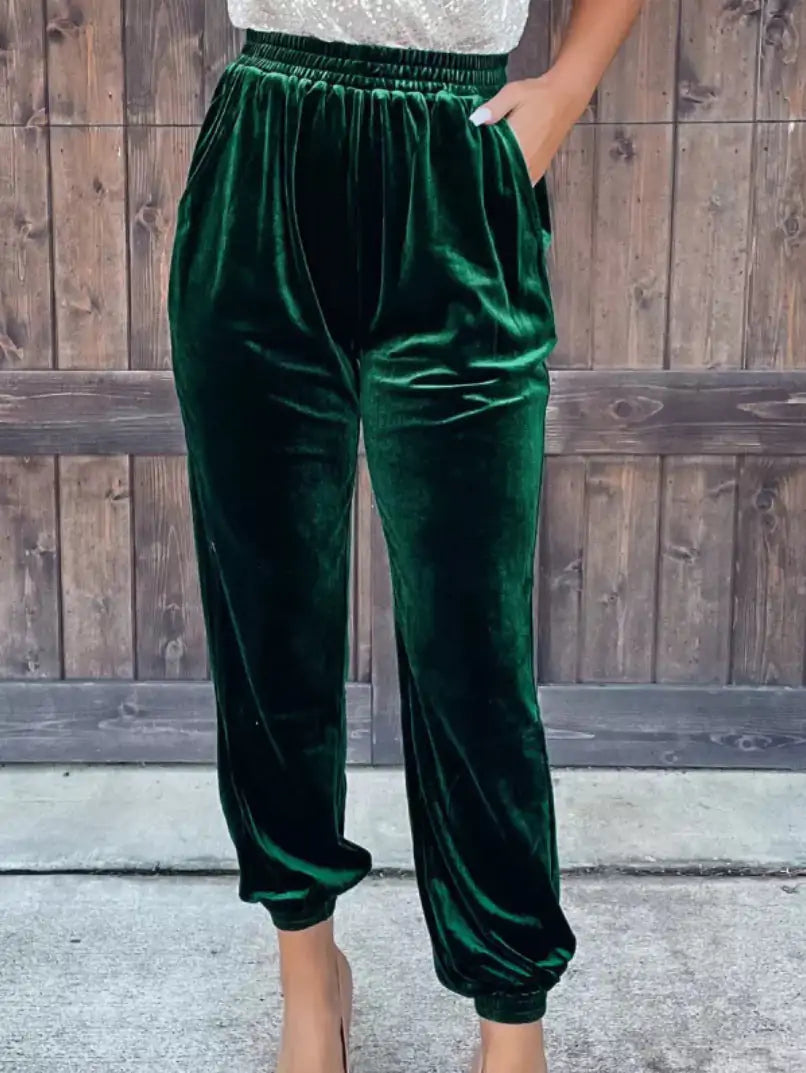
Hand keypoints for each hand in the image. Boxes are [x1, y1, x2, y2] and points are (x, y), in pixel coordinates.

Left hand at [469, 71, 588, 183]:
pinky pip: (522, 184)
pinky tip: (501, 179)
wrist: (565, 98)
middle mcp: (526, 160)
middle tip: (469, 170)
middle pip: (499, 177)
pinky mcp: (539, 171)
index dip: (476, 164)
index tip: (464, 163)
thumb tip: (474, 120)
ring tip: (483, 175)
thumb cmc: (537, 94)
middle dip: (485, 175)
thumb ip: (494, 107)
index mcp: (516, 141)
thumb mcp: (513, 92)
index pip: (490, 161)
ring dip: (498, 181)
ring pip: (511, 183)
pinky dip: (512, 183)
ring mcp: (534, 168)